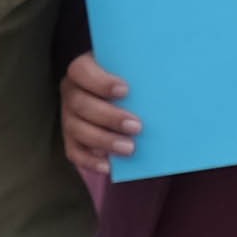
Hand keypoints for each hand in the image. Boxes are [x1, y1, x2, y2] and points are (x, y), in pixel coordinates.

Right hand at [62, 49, 138, 186]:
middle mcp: (71, 92)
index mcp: (83, 70)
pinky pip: (74, 152)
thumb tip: (168, 85)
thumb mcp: (131, 72)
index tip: (126, 90)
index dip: (101, 82)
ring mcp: (68, 117)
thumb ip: (141, 76)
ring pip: (77, 129)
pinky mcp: (71, 139)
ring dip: (104, 140)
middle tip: (136, 126)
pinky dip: (90, 161)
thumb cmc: (128, 80)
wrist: (120, 97)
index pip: (82, 71)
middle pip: (81, 104)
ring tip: (129, 148)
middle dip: (109, 117)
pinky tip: (109, 166)